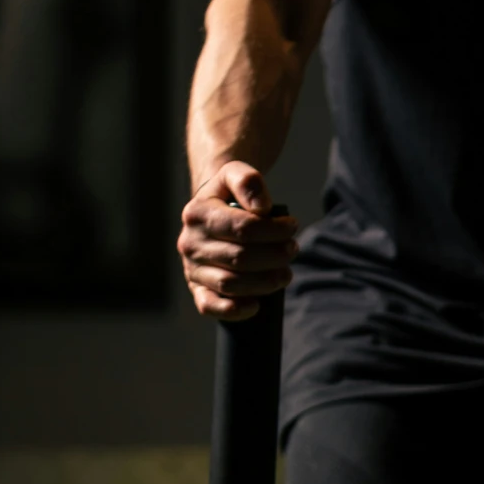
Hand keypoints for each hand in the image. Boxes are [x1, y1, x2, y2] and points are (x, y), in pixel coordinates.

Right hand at [177, 161, 299, 318]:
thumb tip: (263, 209)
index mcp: (197, 214)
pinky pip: (210, 306)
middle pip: (240, 258)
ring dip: (265, 283)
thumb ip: (248, 182)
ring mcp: (191, 269)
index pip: (243, 228)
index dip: (274, 231)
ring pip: (230, 284)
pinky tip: (256, 305)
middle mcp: (189, 243)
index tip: (293, 227)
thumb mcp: (236, 174)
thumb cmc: (228, 194)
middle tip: (293, 249)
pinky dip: (234, 310)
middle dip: (275, 256)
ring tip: (286, 273)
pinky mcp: (197, 289)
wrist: (211, 210)